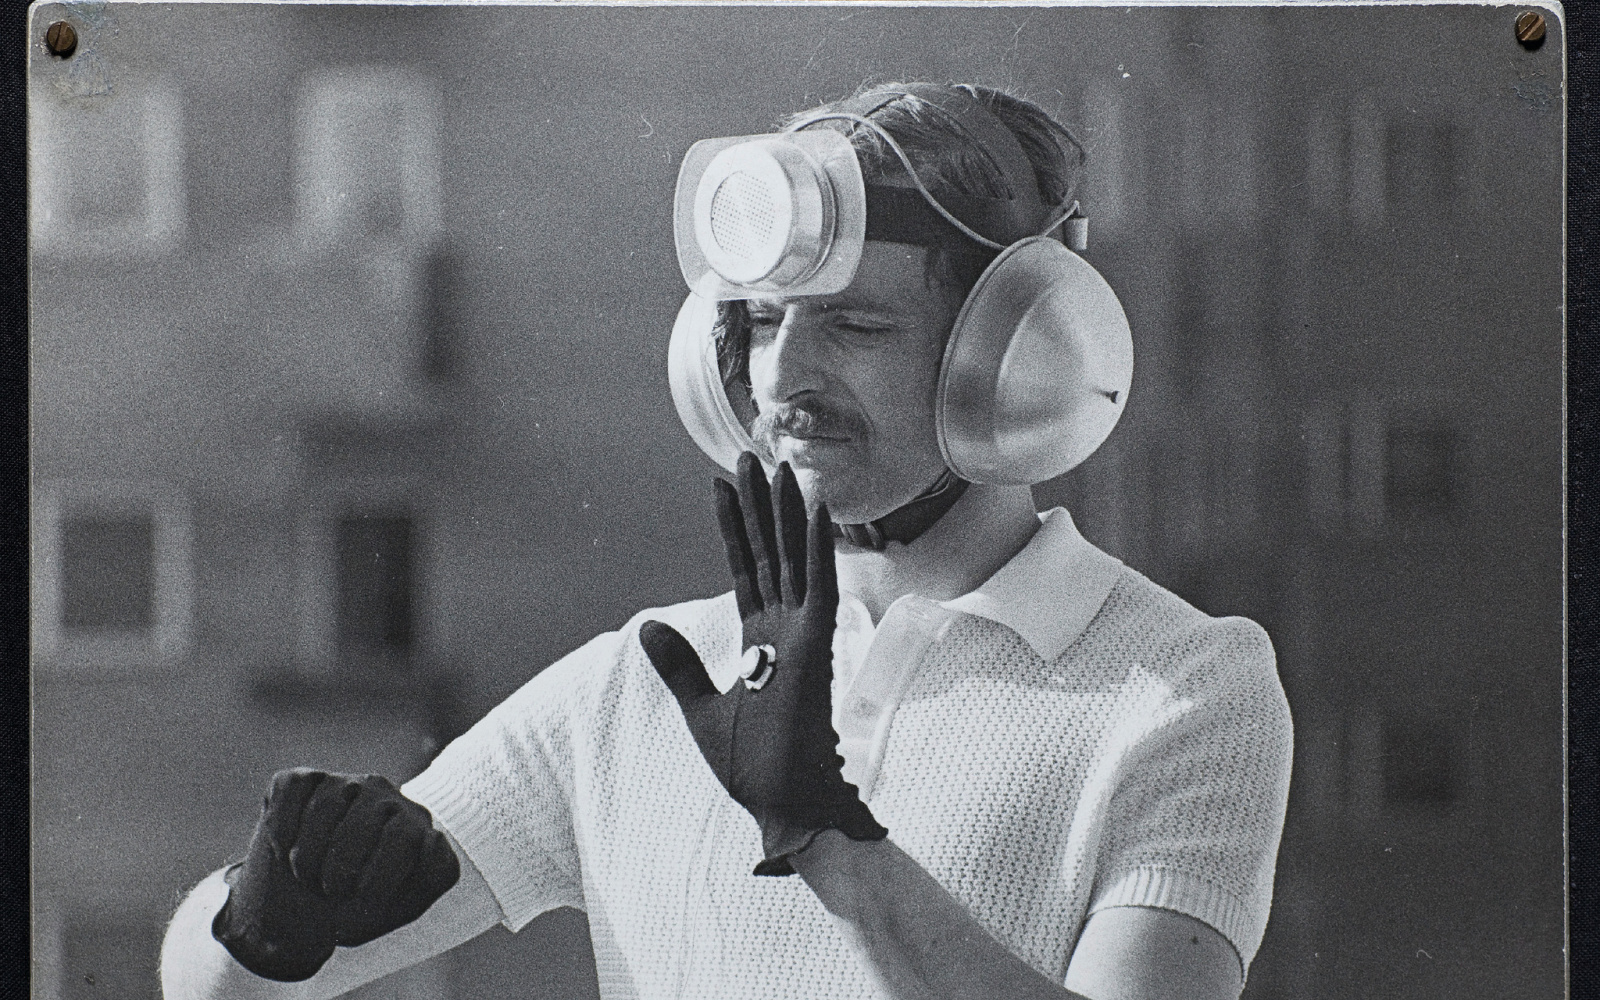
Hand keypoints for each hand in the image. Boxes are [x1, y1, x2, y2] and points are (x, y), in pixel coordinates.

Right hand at [212, 769, 460, 980]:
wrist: (298, 913)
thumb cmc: (355, 909)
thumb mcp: (400, 906)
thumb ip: (434, 875)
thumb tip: (434, 836)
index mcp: (413, 824)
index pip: (405, 836)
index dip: (377, 876)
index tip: (362, 898)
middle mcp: (384, 795)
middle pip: (366, 819)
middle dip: (340, 868)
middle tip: (330, 892)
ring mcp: (343, 784)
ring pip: (326, 803)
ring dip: (307, 853)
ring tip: (307, 876)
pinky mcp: (301, 781)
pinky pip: (292, 789)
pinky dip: (282, 827)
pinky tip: (283, 850)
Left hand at [641, 453, 886, 875]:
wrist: (787, 806)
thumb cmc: (755, 768)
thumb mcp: (702, 710)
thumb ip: (680, 666)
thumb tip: (646, 626)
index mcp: (760, 642)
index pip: (742, 568)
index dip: (732, 527)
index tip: (720, 484)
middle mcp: (784, 628)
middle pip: (768, 550)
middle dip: (758, 503)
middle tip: (751, 454)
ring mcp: (804, 633)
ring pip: (792, 555)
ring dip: (785, 509)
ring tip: (777, 463)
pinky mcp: (819, 643)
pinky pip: (817, 582)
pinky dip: (814, 544)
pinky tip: (812, 507)